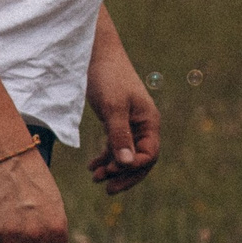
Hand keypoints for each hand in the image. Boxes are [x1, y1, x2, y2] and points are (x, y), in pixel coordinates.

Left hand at [85, 24, 160, 195]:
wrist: (95, 54)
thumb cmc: (108, 77)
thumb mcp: (113, 108)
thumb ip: (120, 136)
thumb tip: (128, 164)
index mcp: (149, 121)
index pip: (149, 154)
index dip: (134, 167)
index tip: (112, 171)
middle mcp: (143, 125)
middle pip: (140, 159)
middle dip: (124, 174)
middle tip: (105, 188)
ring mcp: (130, 123)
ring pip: (127, 155)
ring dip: (113, 168)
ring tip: (95, 178)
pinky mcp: (116, 121)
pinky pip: (116, 146)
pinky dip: (105, 158)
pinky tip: (92, 166)